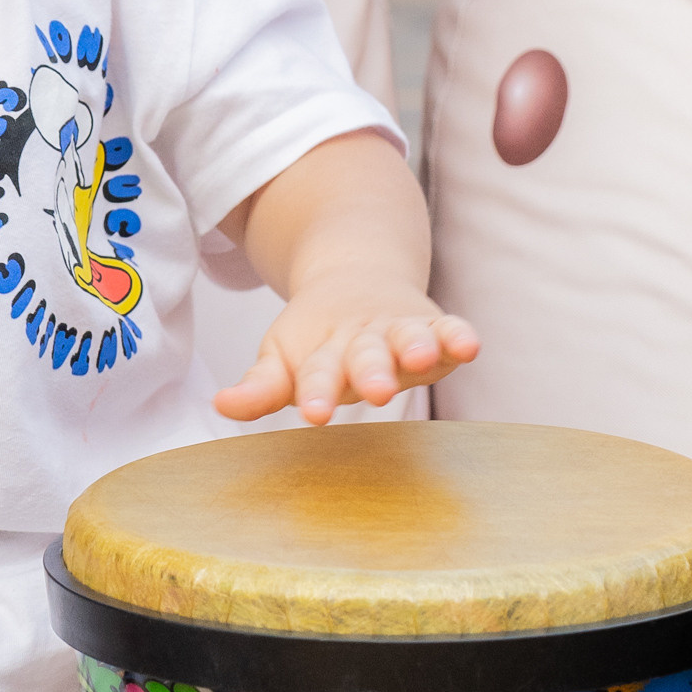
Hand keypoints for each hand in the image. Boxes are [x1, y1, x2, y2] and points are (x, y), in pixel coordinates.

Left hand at [215, 281, 480, 426]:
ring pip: (407, 337)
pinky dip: (458, 335)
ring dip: (416, 346)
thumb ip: (260, 387)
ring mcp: (398, 331)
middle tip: (373, 390)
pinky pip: (448, 328)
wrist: (355, 277)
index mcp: (321, 353)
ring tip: (424, 357)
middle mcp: (362, 341)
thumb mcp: (283, 359)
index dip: (315, 393)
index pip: (316, 375)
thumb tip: (221, 406)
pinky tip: (470, 345)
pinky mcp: (432, 325)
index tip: (313, 414)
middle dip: (370, 372)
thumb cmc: (317, 338)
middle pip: (365, 356)